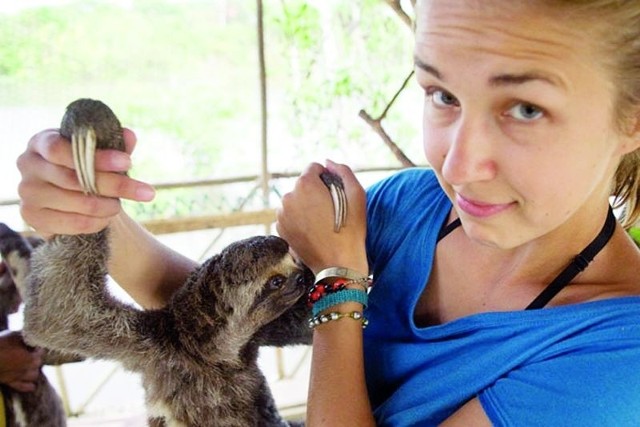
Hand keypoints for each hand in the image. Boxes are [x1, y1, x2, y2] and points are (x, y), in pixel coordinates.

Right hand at [0, 330, 43, 392]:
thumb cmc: (0, 345)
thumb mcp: (14, 336)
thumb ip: (25, 336)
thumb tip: (31, 333)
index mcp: (31, 358)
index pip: (41, 352)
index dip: (38, 347)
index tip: (35, 343)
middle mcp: (28, 369)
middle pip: (39, 364)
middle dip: (37, 357)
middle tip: (32, 351)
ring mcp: (18, 376)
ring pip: (34, 376)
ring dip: (34, 370)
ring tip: (31, 364)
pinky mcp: (9, 382)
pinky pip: (22, 387)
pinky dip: (28, 386)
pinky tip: (32, 386)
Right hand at [16, 128, 154, 236]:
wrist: (71, 200)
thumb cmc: (85, 169)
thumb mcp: (100, 154)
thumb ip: (113, 143)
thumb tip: (129, 135)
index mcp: (42, 141)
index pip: (63, 149)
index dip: (97, 157)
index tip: (128, 162)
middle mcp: (27, 164)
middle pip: (74, 178)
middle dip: (115, 185)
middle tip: (146, 192)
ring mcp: (27, 192)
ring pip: (76, 202)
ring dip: (107, 206)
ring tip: (120, 205)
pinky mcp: (32, 217)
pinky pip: (73, 222)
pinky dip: (96, 222)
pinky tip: (107, 219)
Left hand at [276, 160, 367, 274]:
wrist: (338, 265)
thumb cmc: (350, 230)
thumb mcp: (357, 195)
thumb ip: (343, 171)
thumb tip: (328, 163)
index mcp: (305, 185)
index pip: (314, 168)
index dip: (327, 178)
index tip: (335, 194)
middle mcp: (289, 197)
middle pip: (303, 185)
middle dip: (315, 193)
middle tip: (331, 211)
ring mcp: (282, 214)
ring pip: (296, 200)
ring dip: (307, 206)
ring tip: (322, 223)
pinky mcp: (281, 229)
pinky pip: (291, 216)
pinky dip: (300, 219)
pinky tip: (313, 231)